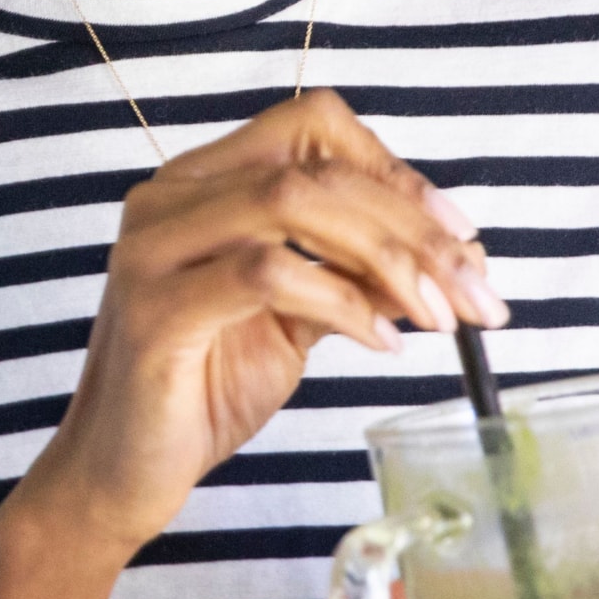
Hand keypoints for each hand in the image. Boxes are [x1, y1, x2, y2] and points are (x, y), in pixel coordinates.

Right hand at [12, 89, 505, 561]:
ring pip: (291, 201)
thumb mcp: (298, 316)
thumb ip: (357, 272)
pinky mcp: (156, 309)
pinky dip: (341, 303)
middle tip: (474, 290)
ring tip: (437, 317)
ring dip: (387, 257)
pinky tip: (379, 342)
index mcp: (202, 183)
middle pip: (312, 165)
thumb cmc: (204, 389)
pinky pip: (267, 274)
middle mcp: (169, 198)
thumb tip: (455, 254)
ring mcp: (154, 248)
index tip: (460, 233)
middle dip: (412, 225)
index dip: (394, 168)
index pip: (311, 126)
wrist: (124, 473)